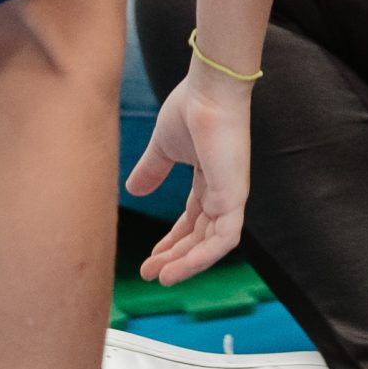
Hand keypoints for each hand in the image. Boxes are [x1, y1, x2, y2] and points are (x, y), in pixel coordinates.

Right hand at [126, 70, 252, 285]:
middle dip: (175, 257)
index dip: (173, 241)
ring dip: (187, 264)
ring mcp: (231, 195)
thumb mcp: (163, 147)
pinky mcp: (234, 196)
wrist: (209, 91)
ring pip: (212, 244)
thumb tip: (133, 191)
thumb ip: (151, 170)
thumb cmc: (191, 109)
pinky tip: (178, 268)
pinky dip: (203, 257)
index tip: (151, 257)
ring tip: (161, 277)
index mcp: (208, 179)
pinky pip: (224, 239)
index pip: (192, 220)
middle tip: (149, 273)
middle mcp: (222, 190)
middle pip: (201, 236)